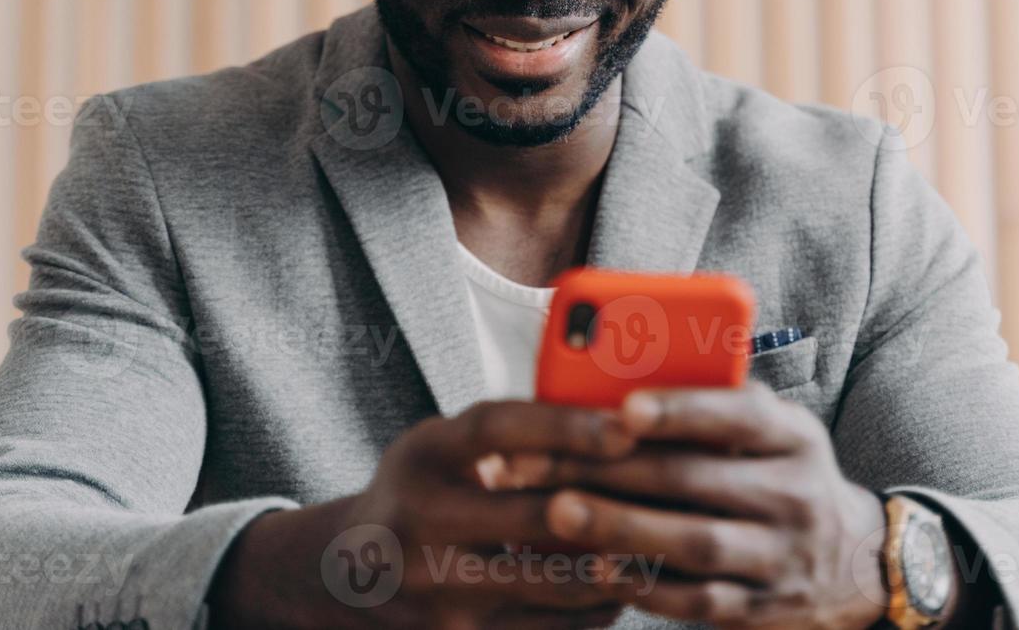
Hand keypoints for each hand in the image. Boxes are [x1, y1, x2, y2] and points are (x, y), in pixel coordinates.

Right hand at [208, 400, 639, 629]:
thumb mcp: (443, 445)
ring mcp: (432, 590)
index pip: (498, 429)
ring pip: (549, 583)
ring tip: (665, 544)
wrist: (345, 576)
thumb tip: (616, 410)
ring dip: (615, 566)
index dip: (565, 426)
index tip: (628, 425)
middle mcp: (419, 521)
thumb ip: (512, 432)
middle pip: (530, 517)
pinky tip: (627, 586)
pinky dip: (595, 608)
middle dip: (608, 509)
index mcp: (424, 454)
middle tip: (673, 497)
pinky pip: (546, 629)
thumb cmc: (423, 489)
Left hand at [499, 383, 891, 629]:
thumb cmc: (782, 474)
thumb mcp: (773, 430)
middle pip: (697, 480)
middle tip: (546, 463)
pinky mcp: (762, 610)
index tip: (624, 408)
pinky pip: (698, 601)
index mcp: (795, 436)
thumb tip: (626, 377)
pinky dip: (645, 586)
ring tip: (559, 512)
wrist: (853, 562)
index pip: (741, 415)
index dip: (682, 409)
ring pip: (695, 543)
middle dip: (615, 470)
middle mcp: (796, 494)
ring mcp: (782, 557)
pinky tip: (597, 569)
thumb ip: (718, 403)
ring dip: (621, 527)